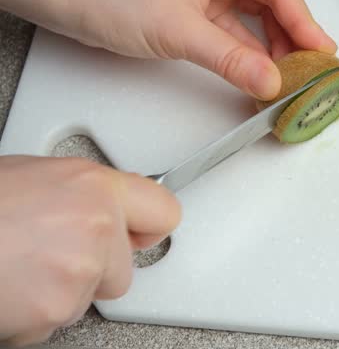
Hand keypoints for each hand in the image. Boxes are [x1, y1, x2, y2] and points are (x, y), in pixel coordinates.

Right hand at [0, 156, 180, 345]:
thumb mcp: (30, 175)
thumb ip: (79, 193)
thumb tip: (102, 208)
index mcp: (93, 187)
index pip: (163, 211)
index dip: (147, 227)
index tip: (139, 234)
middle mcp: (97, 225)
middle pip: (124, 268)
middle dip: (92, 269)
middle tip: (43, 255)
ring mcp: (80, 270)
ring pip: (88, 298)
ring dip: (58, 292)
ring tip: (15, 268)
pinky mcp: (58, 309)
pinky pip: (58, 323)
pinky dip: (33, 316)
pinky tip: (8, 290)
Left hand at [46, 0, 331, 100]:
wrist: (70, 5)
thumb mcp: (179, 33)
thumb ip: (230, 59)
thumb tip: (271, 82)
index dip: (303, 20)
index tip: (321, 50)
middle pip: (272, 1)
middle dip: (292, 35)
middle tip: (312, 67)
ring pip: (257, 18)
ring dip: (273, 47)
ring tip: (291, 75)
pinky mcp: (201, 8)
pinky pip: (237, 31)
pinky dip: (250, 52)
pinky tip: (263, 72)